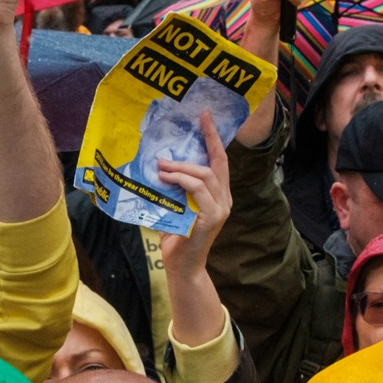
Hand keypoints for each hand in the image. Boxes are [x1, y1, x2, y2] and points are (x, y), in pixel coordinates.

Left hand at [155, 114, 232, 278]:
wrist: (182, 266)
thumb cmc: (176, 236)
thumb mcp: (175, 205)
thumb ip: (174, 187)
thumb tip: (157, 163)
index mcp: (219, 194)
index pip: (219, 160)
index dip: (213, 138)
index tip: (206, 116)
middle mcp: (224, 199)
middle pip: (217, 163)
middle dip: (205, 141)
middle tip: (187, 130)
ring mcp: (220, 209)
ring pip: (205, 175)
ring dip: (181, 167)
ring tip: (161, 165)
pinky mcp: (211, 218)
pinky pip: (198, 190)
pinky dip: (182, 181)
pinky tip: (166, 179)